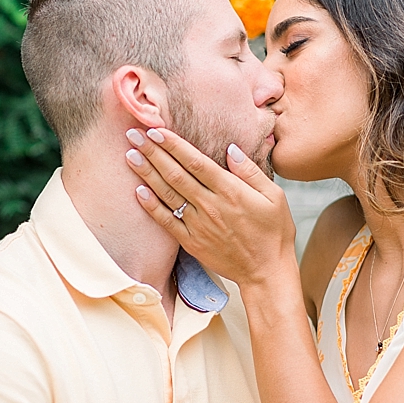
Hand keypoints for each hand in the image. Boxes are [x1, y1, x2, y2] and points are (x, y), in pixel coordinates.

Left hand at [124, 127, 296, 287]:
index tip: (157, 130)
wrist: (266, 272)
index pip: (196, 162)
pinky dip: (152, 206)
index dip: (174, 145)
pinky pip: (167, 222)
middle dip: (153, 152)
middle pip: (176, 174)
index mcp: (230, 192)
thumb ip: (250, 172)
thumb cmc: (273, 233)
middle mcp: (211, 206)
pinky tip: (138, 191)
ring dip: (147, 173)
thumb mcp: (274, 197)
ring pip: (167, 194)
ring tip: (130, 155)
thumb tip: (231, 149)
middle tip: (133, 134)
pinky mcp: (191, 242)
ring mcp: (198, 225)